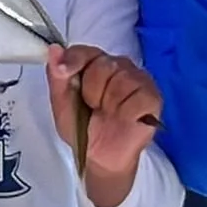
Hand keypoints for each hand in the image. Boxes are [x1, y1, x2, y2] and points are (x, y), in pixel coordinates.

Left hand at [47, 45, 163, 181]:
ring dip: (109, 102)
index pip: (85, 51)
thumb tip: (54, 50)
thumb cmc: (82, 128)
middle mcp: (119, 66)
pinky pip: (137, 95)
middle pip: (103, 64)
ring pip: (120, 78)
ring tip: (109, 114)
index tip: (63, 72)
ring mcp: (138, 80)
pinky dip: (126, 111)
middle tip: (93, 107)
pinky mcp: (152, 97)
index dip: (74, 60)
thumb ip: (57, 75)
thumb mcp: (61, 103)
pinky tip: (124, 119)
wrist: (99, 157)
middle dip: (92, 89)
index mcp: (95, 64)